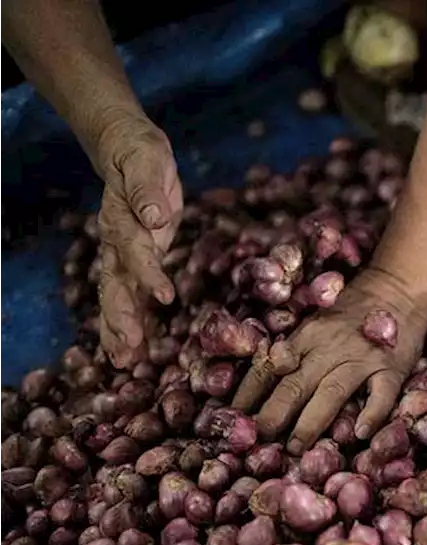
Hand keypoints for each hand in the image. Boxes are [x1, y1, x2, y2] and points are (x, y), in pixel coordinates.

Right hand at [93, 112, 182, 367]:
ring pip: (115, 298)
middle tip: (128, 350)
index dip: (148, 273)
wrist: (126, 153)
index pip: (135, 251)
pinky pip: (126, 297)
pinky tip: (131, 353)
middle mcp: (115, 244)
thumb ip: (148, 189)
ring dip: (118, 330)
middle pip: (114, 285)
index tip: (164, 296)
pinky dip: (127, 324)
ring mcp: (119, 256)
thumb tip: (154, 216)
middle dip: (121, 318)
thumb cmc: (142, 157)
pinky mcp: (130, 263)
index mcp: (122, 220)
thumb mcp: (148, 162)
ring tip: (124, 363)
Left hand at [232, 267, 426, 452]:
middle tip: (258, 439)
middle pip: (295, 384)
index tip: (234, 417)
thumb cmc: (354, 310)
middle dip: (273, 414)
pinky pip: (381, 395)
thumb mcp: (317, 322)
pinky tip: (360, 435)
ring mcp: (362, 359)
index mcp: (306, 335)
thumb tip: (265, 386)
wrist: (400, 288)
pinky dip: (371, 415)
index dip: (249, 393)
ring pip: (331, 393)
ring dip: (311, 422)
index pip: (270, 367)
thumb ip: (297, 349)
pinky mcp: (391, 369)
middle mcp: (330, 347)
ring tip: (296, 448)